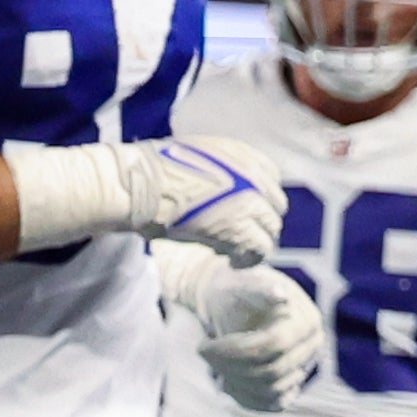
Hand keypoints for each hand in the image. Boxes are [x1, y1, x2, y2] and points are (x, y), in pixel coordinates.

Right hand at [112, 138, 283, 269]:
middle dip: (260, 221)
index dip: (259, 198)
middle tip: (244, 233)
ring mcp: (250, 204)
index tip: (246, 209)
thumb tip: (227, 183)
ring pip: (270, 230)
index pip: (271, 181)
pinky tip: (235, 261)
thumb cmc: (156, 170)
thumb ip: (223, 168)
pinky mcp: (239, 230)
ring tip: (237, 250)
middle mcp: (254, 178)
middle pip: (275, 206)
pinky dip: (248, 258)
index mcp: (245, 157)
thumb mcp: (200, 155)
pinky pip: (258, 249)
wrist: (142, 185)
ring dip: (255, 241)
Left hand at [173, 254, 327, 414]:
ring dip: (234, 382)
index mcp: (307, 320)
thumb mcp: (242, 283)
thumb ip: (260, 289)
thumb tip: (280, 295)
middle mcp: (312, 347)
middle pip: (271, 372)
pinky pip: (273, 404)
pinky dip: (245, 399)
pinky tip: (225, 382)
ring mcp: (304, 367)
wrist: (235, 301)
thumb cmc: (235, 289)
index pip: (272, 346)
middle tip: (202, 352)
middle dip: (230, 367)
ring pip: (270, 392)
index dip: (234, 351)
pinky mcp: (292, 384)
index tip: (201, 345)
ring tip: (213, 365)